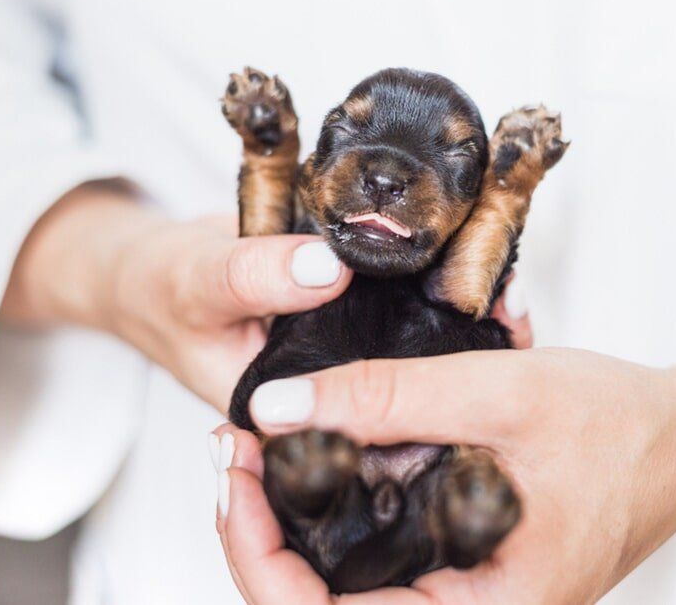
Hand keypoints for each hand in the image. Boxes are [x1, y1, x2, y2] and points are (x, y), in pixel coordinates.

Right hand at [0, 182, 532, 413]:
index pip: (378, 422)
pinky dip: (437, 270)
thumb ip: (251, 278)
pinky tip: (478, 253)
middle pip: (416, 380)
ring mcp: (355, 346)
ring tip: (511, 284)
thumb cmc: (163, 290)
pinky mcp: (361, 307)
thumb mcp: (197, 282)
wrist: (163, 264)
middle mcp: (342, 386)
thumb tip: (326, 266)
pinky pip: (408, 292)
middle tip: (513, 311)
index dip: (429, 396)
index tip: (477, 356)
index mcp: (303, 417)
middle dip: (465, 350)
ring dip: (460, 305)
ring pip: (421, 334)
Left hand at [214, 320, 675, 603]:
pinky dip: (340, 509)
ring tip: (268, 445)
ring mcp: (465, 594)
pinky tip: (325, 455)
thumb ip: (392, 399)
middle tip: (239, 451)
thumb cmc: (619, 425)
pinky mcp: (463, 566)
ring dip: (295, 519)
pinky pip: (380, 557)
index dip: (259, 556)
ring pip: (346, 583)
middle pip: (326, 603)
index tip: (238, 476)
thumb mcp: (504, 395)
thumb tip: (279, 408)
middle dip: (263, 533)